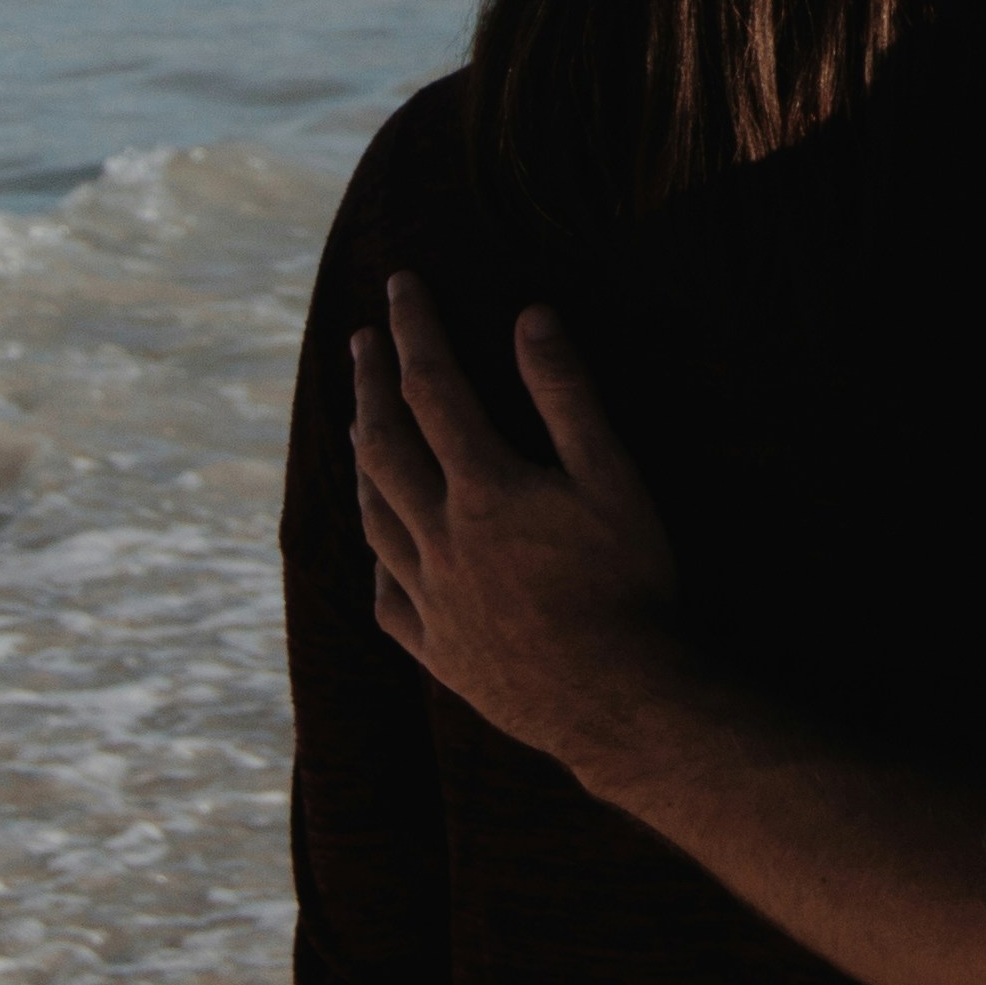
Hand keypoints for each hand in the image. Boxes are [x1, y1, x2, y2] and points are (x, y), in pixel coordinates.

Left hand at [354, 277, 681, 771]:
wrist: (615, 701)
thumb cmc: (627, 583)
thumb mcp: (613, 476)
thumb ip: (568, 395)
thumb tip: (530, 314)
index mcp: (483, 486)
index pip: (433, 385)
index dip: (414, 328)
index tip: (400, 283)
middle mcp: (440, 536)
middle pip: (386, 444)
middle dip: (371, 382)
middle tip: (361, 340)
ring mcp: (431, 597)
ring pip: (374, 515)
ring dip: (362, 459)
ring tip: (358, 425)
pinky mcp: (436, 649)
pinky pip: (386, 594)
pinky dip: (377, 556)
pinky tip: (381, 545)